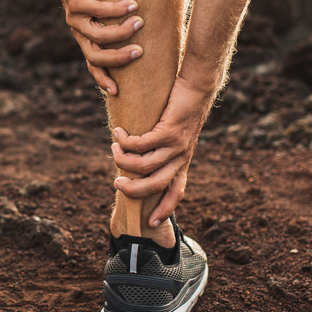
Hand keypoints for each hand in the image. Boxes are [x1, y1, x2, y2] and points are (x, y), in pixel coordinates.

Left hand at [49, 0, 143, 94]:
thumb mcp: (101, 9)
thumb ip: (114, 22)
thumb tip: (143, 29)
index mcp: (83, 37)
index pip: (92, 64)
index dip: (102, 78)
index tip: (116, 92)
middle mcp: (77, 31)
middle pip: (95, 56)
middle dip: (118, 58)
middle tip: (139, 52)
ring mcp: (74, 18)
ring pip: (98, 35)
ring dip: (121, 31)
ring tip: (139, 22)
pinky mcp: (76, 2)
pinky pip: (99, 10)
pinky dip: (117, 9)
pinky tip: (132, 5)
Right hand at [111, 78, 216, 225]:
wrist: (197, 88)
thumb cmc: (182, 109)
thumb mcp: (176, 135)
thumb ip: (161, 149)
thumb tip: (137, 157)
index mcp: (183, 162)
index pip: (176, 192)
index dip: (164, 209)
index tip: (151, 222)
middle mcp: (181, 157)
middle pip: (155, 185)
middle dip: (133, 189)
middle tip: (117, 183)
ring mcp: (176, 145)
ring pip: (145, 165)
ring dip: (124, 160)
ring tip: (114, 149)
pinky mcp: (169, 131)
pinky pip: (142, 144)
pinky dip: (126, 141)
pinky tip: (118, 133)